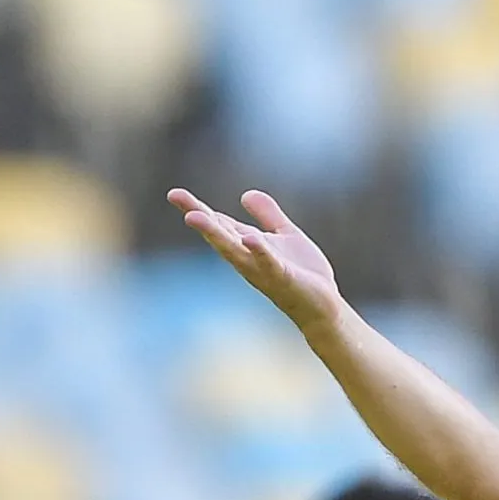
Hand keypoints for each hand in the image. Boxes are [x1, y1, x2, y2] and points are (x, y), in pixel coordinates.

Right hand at [168, 187, 343, 331]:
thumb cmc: (303, 273)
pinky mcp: (283, 278)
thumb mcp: (285, 235)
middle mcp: (248, 257)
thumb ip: (267, 215)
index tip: (174, 194)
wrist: (324, 305)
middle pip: (218, 234)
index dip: (196, 208)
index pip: (218, 223)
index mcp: (247, 244)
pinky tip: (250, 238)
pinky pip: (269, 264)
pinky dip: (259, 251)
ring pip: (234, 250)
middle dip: (199, 217)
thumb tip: (245, 194)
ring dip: (214, 234)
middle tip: (176, 197)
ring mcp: (262, 269)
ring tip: (194, 216)